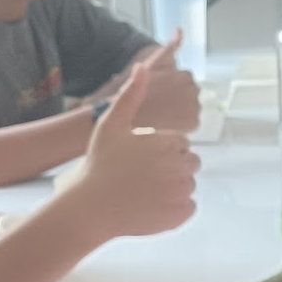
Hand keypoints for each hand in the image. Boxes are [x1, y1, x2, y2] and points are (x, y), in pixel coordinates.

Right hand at [78, 64, 199, 237]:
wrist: (91, 207)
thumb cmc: (100, 164)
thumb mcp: (112, 123)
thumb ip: (131, 95)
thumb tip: (143, 67)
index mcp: (169, 142)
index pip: (181, 143)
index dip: (161, 149)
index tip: (141, 158)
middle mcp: (180, 166)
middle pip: (190, 163)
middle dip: (172, 166)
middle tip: (143, 174)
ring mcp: (181, 192)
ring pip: (188, 185)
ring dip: (173, 187)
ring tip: (145, 190)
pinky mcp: (180, 215)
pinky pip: (188, 208)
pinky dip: (175, 208)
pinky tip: (152, 205)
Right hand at [128, 30, 200, 131]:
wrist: (128, 115)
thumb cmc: (138, 90)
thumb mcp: (153, 63)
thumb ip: (170, 46)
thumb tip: (180, 29)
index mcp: (186, 75)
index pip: (185, 84)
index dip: (170, 90)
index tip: (158, 94)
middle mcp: (195, 89)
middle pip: (190, 97)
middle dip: (177, 102)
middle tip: (158, 106)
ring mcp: (196, 107)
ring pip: (190, 111)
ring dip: (179, 115)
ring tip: (161, 116)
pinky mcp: (193, 124)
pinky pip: (190, 126)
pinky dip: (180, 127)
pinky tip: (166, 125)